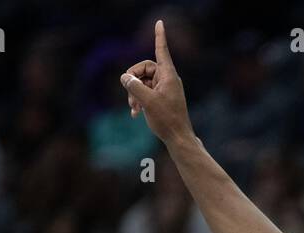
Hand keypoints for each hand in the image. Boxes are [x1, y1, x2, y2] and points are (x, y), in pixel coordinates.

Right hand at [121, 20, 192, 144]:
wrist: (178, 138)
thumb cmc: (167, 119)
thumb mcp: (147, 101)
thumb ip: (134, 86)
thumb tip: (125, 77)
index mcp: (168, 75)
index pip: (161, 51)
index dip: (159, 36)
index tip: (159, 22)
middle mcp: (167, 79)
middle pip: (144, 69)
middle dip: (133, 80)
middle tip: (129, 95)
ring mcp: (164, 89)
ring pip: (143, 82)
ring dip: (134, 93)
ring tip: (133, 108)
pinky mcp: (161, 99)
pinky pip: (146, 92)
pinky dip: (139, 100)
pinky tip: (135, 113)